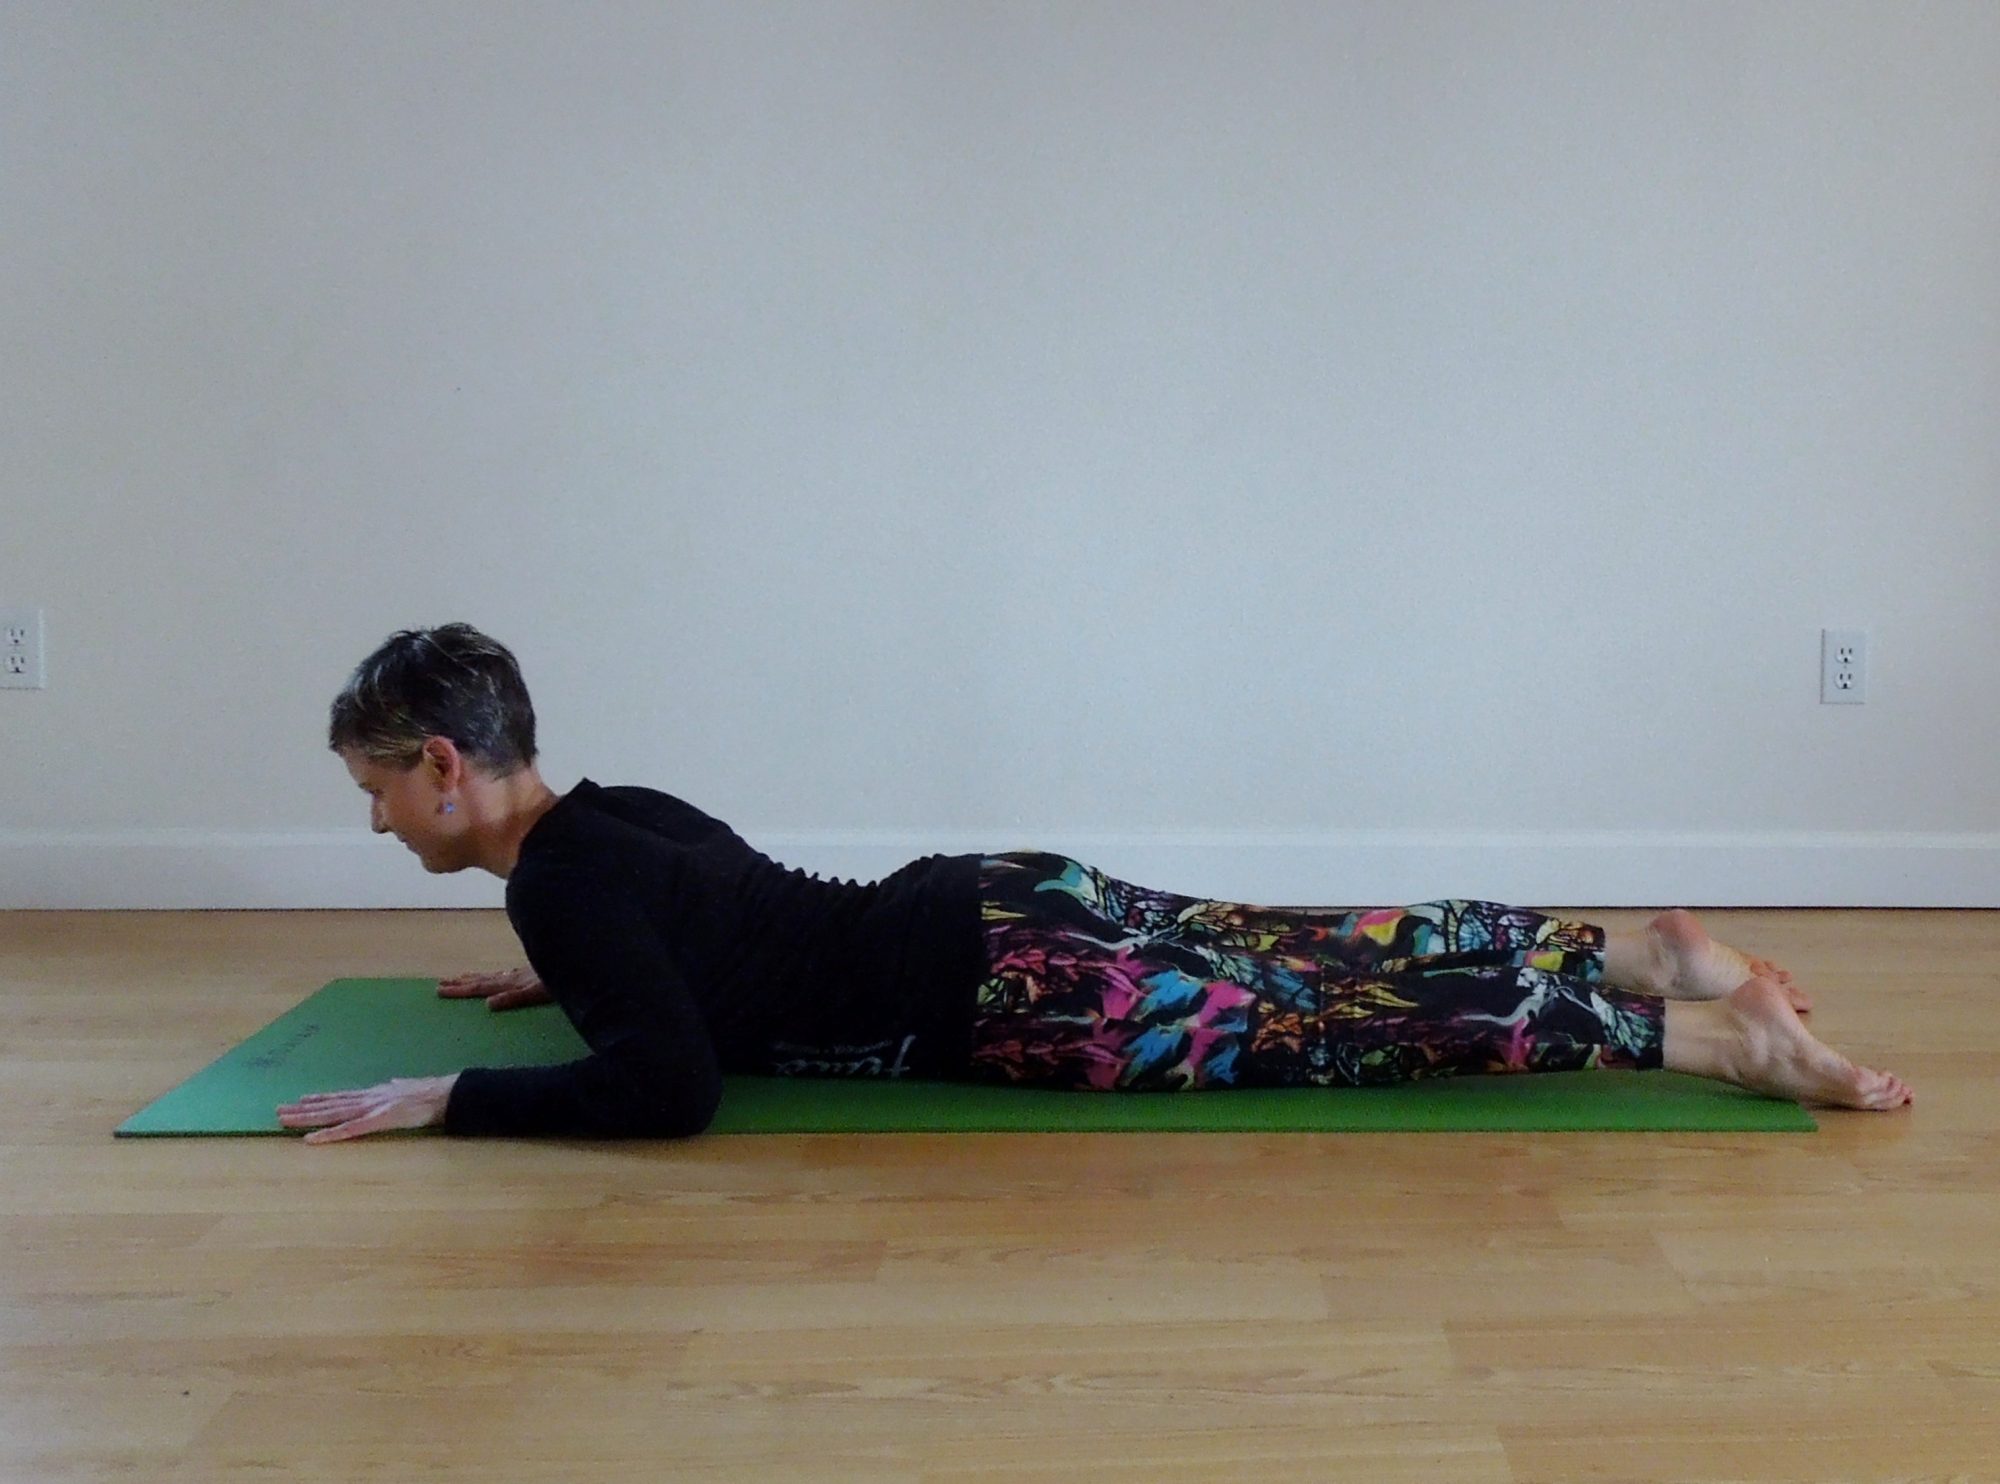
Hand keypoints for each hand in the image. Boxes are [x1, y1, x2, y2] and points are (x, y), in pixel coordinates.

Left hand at [277, 1074, 458, 1143]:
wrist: (443, 1094)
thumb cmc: (429, 1092)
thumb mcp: (407, 1086)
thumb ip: (395, 1086)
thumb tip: (390, 1083)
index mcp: (373, 1094)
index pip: (341, 1096)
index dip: (320, 1098)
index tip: (301, 1099)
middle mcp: (366, 1099)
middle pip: (329, 1105)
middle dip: (303, 1109)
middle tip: (278, 1110)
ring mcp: (369, 1109)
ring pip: (331, 1115)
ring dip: (306, 1118)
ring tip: (284, 1119)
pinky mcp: (376, 1122)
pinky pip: (347, 1131)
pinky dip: (328, 1135)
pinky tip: (311, 1140)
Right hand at [437, 966, 550, 1010]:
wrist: (581, 963)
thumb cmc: (560, 983)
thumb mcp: (537, 993)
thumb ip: (514, 998)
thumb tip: (488, 1004)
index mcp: (512, 983)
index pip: (481, 987)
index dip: (461, 990)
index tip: (440, 989)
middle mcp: (515, 977)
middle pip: (483, 981)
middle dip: (462, 984)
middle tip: (440, 984)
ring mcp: (524, 974)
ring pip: (494, 976)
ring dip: (476, 978)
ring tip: (460, 977)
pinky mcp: (534, 974)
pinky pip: (509, 975)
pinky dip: (498, 977)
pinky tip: (500, 975)